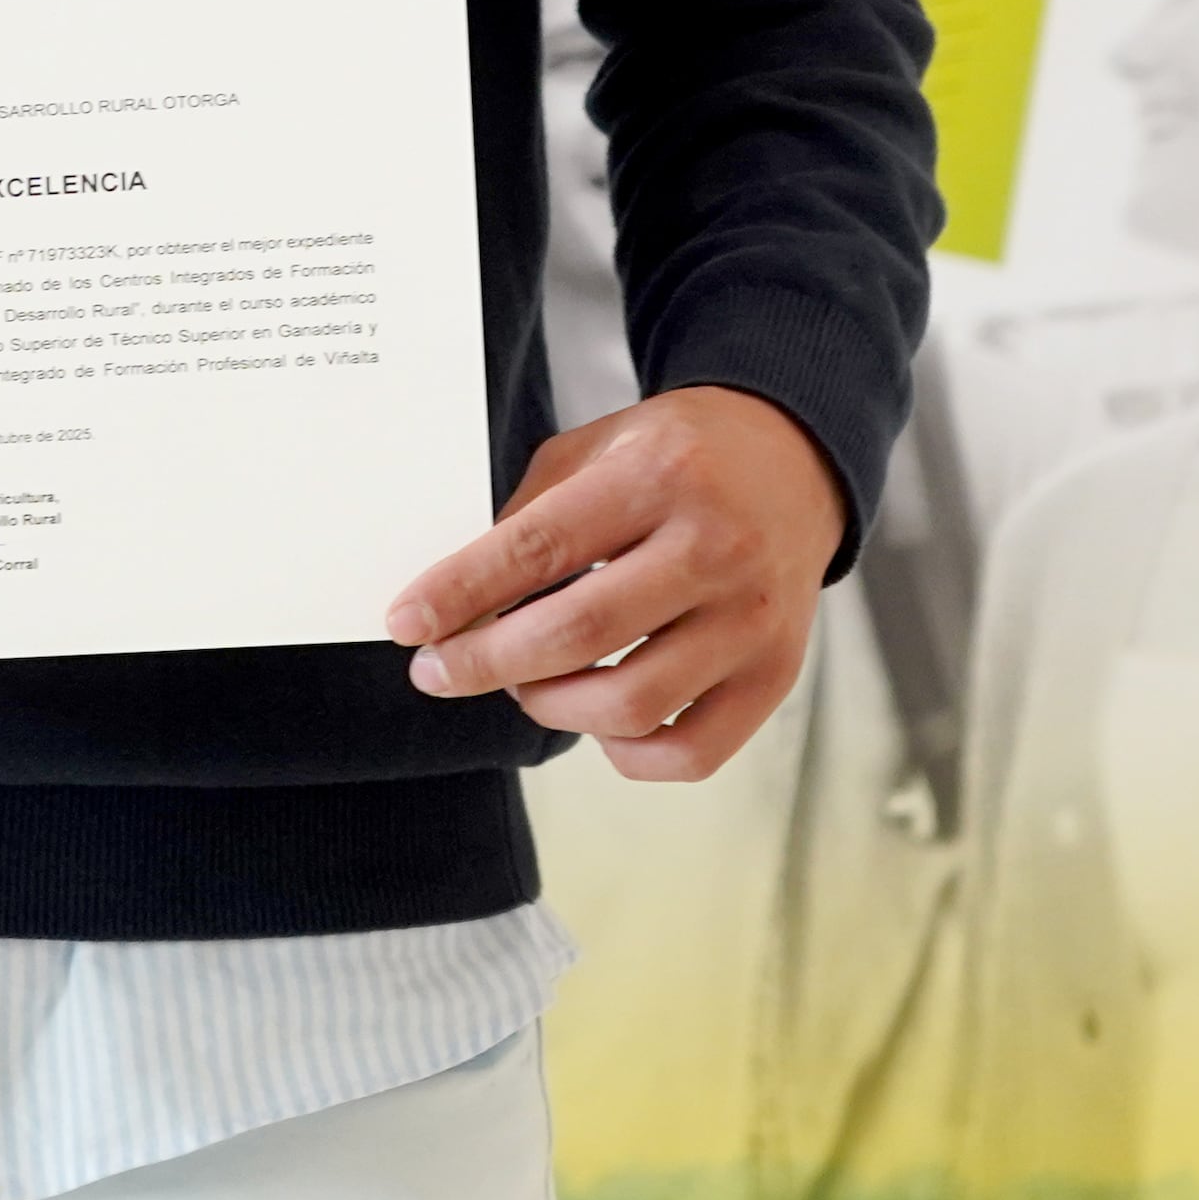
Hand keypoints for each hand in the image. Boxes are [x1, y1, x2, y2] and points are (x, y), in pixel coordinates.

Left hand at [381, 384, 845, 780]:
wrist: (795, 463)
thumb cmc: (677, 456)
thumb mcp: (596, 447)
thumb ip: (529, 515)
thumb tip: (456, 600)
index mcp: (658, 476)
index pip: (539, 547)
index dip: (459, 592)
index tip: (403, 623)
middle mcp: (715, 549)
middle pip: (577, 634)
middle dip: (485, 662)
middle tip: (438, 669)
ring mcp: (751, 620)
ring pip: (629, 705)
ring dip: (549, 707)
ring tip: (522, 682)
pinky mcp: (774, 676)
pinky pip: (687, 752)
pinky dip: (623, 751)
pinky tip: (596, 716)